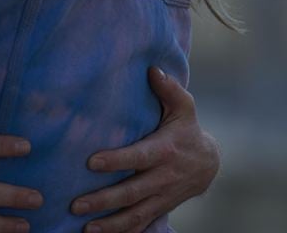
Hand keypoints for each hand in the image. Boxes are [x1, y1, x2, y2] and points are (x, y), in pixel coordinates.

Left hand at [70, 68, 219, 232]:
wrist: (209, 164)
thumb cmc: (187, 130)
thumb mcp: (184, 108)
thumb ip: (169, 89)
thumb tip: (152, 69)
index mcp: (165, 150)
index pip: (139, 157)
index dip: (117, 160)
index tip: (92, 162)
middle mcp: (163, 177)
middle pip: (132, 192)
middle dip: (104, 200)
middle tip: (77, 204)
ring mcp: (161, 197)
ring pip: (135, 214)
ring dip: (110, 224)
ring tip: (85, 228)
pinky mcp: (160, 208)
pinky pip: (141, 225)